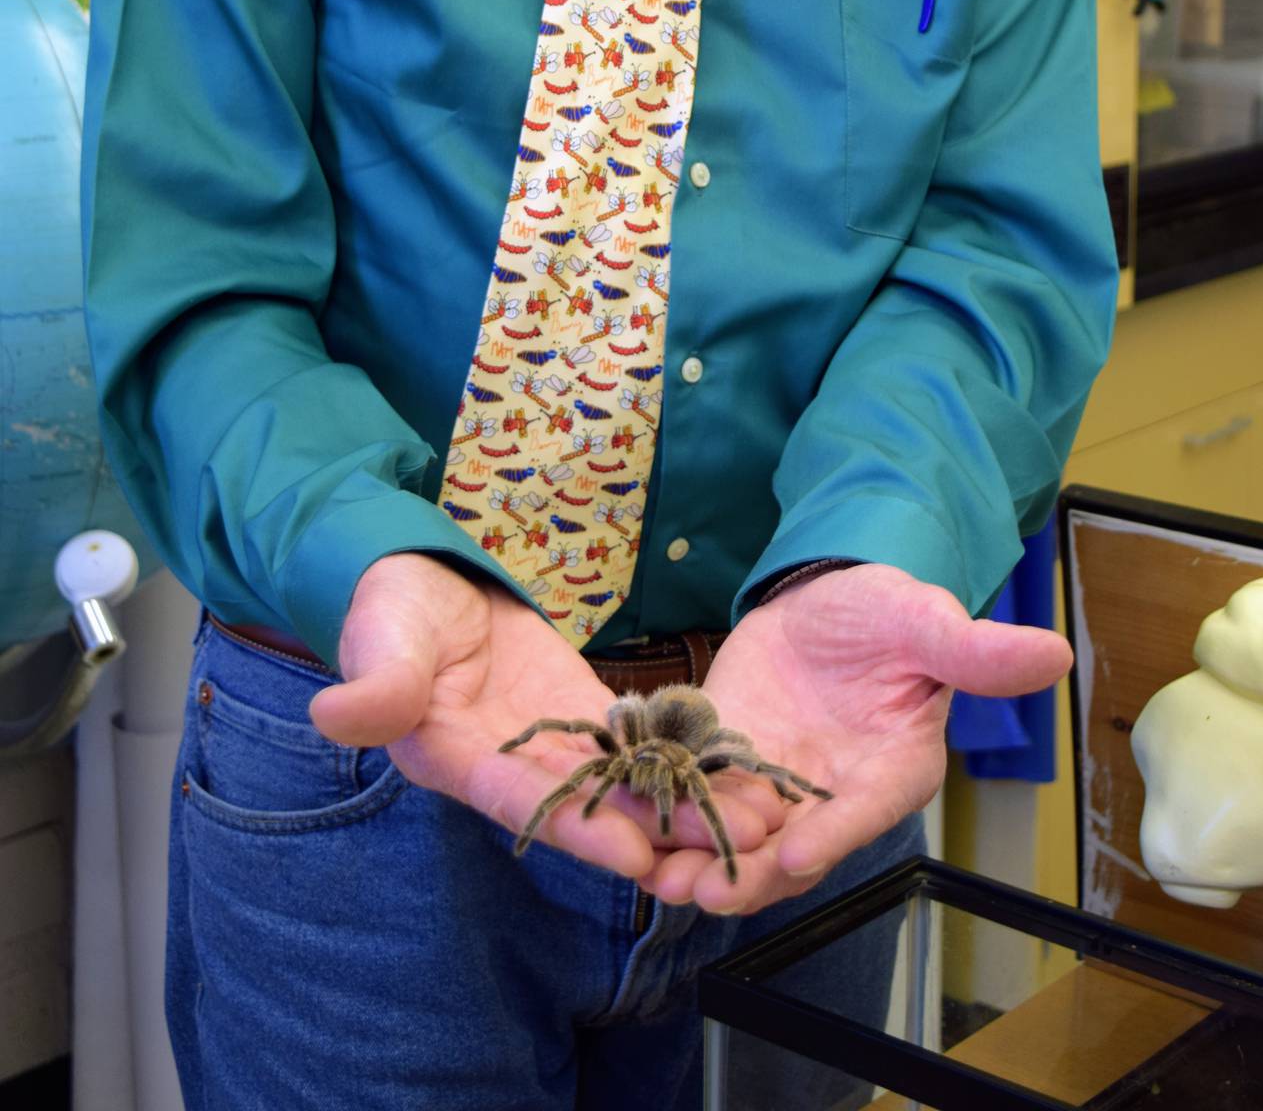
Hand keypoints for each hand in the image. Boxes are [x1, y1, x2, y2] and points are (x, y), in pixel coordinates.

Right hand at [307, 553, 775, 878]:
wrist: (418, 579)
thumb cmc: (391, 607)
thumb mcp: (381, 635)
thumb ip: (376, 681)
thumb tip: (336, 714)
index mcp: (454, 757)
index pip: (520, 800)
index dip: (576, 827)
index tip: (633, 855)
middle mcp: (509, 767)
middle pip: (587, 806)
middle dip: (655, 833)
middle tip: (722, 854)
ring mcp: (549, 744)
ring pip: (620, 782)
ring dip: (683, 803)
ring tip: (754, 821)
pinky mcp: (578, 714)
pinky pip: (632, 740)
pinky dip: (679, 754)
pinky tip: (733, 768)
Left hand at [637, 562, 1071, 915]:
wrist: (826, 597)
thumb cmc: (888, 613)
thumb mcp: (927, 621)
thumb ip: (977, 651)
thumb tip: (1053, 654)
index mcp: (893, 770)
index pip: (863, 815)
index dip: (829, 838)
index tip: (792, 855)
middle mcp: (833, 796)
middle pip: (790, 849)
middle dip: (744, 874)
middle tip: (698, 889)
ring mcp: (776, 786)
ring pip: (736, 838)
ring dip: (695, 858)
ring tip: (652, 873)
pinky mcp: (728, 762)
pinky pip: (696, 798)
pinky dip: (665, 813)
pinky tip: (629, 820)